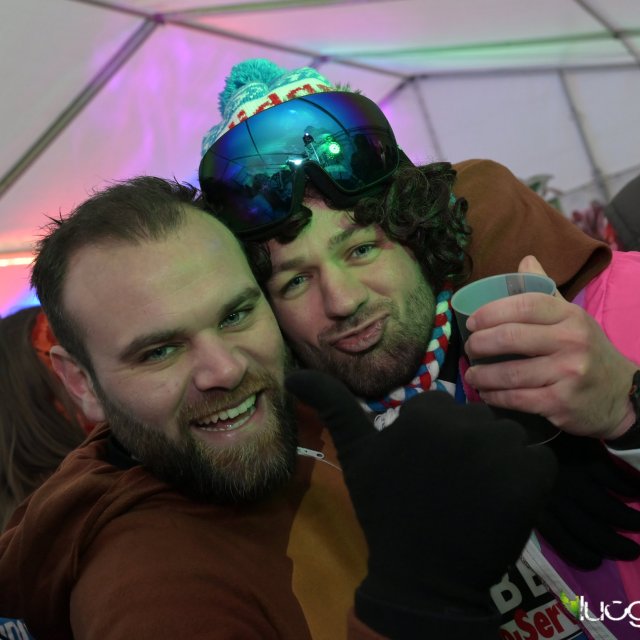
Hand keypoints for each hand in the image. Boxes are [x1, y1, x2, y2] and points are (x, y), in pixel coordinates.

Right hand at [286, 370, 556, 616]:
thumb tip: (293, 373)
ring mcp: (503, 450)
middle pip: (478, 418)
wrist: (424, 577)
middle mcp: (467, 422)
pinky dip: (528, 477)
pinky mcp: (534, 478)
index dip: (435, 436)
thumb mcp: (356, 454)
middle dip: (468, 444)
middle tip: (452, 483)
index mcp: (425, 412)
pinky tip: (503, 499)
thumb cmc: (387, 511)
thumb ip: (333, 406)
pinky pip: (539, 459)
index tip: (426, 467)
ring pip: (509, 435)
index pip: (442, 406)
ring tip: (477, 492)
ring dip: (499, 458)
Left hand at [464, 255, 636, 438]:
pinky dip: (494, 396)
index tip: (471, 322)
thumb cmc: (586, 350)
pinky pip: (516, 399)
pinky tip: (486, 393)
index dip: (490, 312)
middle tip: (469, 349)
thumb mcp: (572, 317)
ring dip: (481, 375)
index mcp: (570, 316)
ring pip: (509, 373)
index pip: (524, 305)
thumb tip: (525, 260)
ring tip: (472, 374)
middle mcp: (571, 342)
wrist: (622, 394)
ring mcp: (567, 374)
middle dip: (479, 344)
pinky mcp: (561, 403)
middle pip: (510, 338)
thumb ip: (545, 290)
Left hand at [537, 432, 639, 568]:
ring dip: (631, 521)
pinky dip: (633, 489)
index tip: (597, 561)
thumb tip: (560, 524)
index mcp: (539, 504)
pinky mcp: (590, 460)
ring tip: (639, 524)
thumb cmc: (526, 448)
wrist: (524, 416)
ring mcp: (576, 479)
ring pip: (611, 512)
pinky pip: (618, 483)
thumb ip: (539, 502)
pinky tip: (637, 491)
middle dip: (616, 547)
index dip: (582, 554)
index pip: (563, 540)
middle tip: (633, 551)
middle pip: (592, 533)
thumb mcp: (524, 479)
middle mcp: (559, 497)